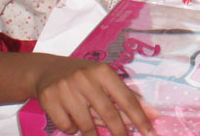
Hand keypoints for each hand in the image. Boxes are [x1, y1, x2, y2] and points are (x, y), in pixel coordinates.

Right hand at [34, 55, 157, 135]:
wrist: (46, 70)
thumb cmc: (84, 76)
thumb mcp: (105, 80)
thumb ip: (128, 97)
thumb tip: (153, 114)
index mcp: (104, 72)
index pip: (126, 99)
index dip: (140, 118)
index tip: (150, 133)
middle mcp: (86, 79)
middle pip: (108, 114)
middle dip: (119, 132)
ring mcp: (66, 89)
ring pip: (85, 125)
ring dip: (91, 133)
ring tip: (90, 129)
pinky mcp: (49, 99)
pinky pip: (67, 127)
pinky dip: (71, 128)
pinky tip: (70, 117)